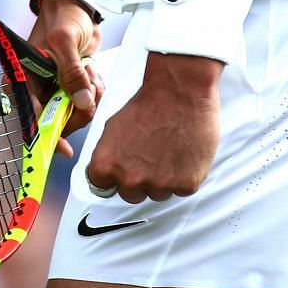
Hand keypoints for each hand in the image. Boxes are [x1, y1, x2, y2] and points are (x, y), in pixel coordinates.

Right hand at [30, 0, 102, 155]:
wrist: (79, 5)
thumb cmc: (64, 17)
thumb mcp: (65, 41)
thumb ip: (71, 72)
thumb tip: (81, 102)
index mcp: (23, 77)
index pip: (32, 114)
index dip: (47, 134)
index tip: (63, 149)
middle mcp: (37, 88)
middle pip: (58, 120)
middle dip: (78, 108)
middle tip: (89, 87)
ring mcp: (56, 89)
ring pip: (76, 113)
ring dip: (90, 95)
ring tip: (89, 70)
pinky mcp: (73, 87)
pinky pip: (87, 102)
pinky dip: (95, 90)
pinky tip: (92, 70)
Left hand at [84, 52, 220, 202]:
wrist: (180, 92)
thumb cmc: (148, 104)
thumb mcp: (113, 127)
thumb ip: (107, 154)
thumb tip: (105, 171)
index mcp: (107, 165)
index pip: (102, 186)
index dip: (113, 175)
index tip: (123, 166)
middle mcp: (131, 180)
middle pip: (131, 194)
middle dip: (138, 179)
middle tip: (150, 155)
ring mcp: (159, 185)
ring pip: (158, 193)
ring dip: (162, 178)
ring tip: (168, 150)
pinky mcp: (186, 184)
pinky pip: (181, 189)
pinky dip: (184, 175)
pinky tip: (183, 153)